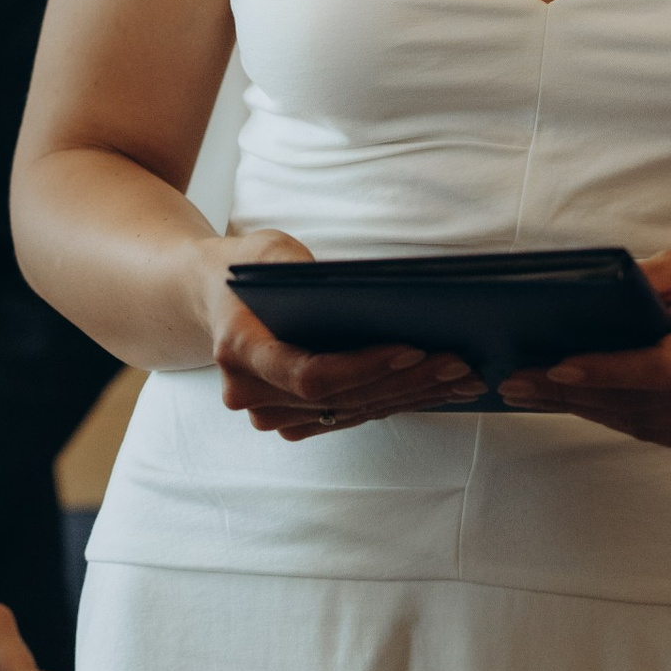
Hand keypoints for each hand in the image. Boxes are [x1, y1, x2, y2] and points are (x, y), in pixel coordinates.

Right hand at [206, 231, 483, 442]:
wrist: (209, 296)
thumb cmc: (246, 267)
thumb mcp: (270, 250)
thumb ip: (304, 272)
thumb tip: (370, 297)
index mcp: (237, 350)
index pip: (308, 375)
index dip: (364, 368)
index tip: (413, 350)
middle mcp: (250, 393)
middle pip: (339, 399)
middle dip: (404, 381)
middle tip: (459, 363)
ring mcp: (269, 413)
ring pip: (350, 412)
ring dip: (410, 396)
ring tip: (462, 378)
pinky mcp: (292, 419)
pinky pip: (349, 415)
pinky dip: (394, 401)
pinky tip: (437, 389)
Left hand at [497, 251, 670, 456]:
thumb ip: (642, 281)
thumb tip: (579, 299)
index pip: (663, 363)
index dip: (608, 370)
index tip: (556, 365)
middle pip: (643, 399)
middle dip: (570, 391)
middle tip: (515, 382)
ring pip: (643, 423)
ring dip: (584, 408)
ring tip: (533, 392)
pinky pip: (658, 434)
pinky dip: (616, 418)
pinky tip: (578, 403)